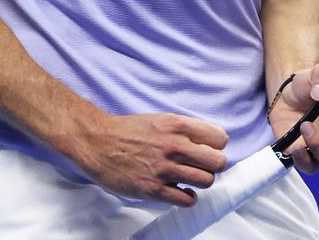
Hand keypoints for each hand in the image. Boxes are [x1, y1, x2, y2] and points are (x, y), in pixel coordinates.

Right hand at [67, 110, 228, 206]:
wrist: (99, 143)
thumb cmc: (130, 131)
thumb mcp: (161, 119)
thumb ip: (185, 129)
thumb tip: (211, 141)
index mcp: (177, 125)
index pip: (220, 138)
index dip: (217, 146)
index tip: (209, 149)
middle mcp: (174, 146)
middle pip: (218, 162)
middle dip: (214, 165)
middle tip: (202, 166)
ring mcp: (165, 169)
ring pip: (206, 181)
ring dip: (201, 181)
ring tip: (190, 178)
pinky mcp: (154, 189)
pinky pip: (187, 199)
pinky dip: (188, 197)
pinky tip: (180, 191)